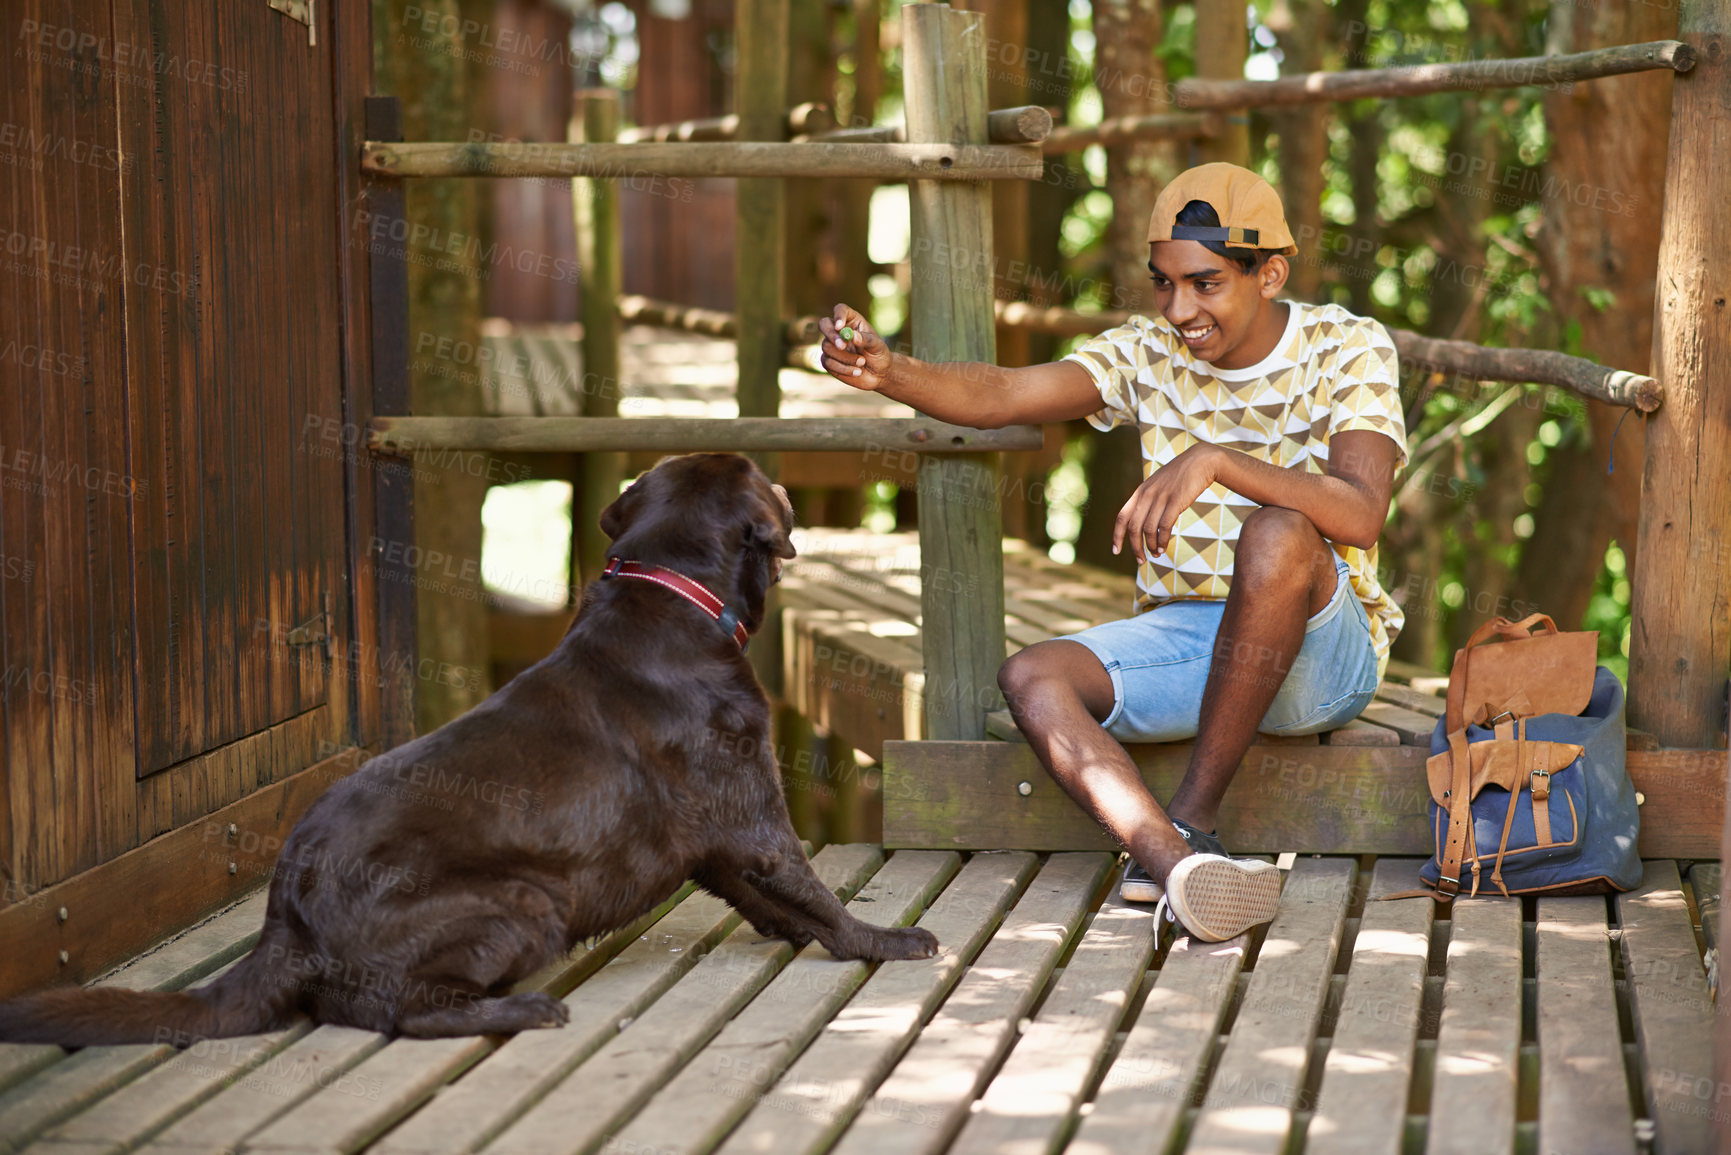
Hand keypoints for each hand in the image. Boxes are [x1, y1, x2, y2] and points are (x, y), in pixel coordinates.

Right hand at [816, 304, 891, 392]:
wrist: (878, 374)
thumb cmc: (879, 354)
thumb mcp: (877, 345)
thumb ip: (866, 339)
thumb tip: (852, 336)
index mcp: (852, 320)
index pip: (840, 310)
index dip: (838, 316)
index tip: (840, 327)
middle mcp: (838, 331)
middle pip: (824, 324)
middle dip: (831, 335)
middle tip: (842, 346)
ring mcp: (831, 345)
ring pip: (827, 347)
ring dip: (845, 357)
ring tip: (862, 362)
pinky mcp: (828, 361)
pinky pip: (828, 362)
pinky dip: (843, 368)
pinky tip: (856, 372)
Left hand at [1113, 445, 1221, 562]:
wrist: (1200, 461)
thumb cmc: (1180, 477)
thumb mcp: (1159, 486)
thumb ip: (1150, 501)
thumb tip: (1145, 525)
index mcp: (1140, 492)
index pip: (1122, 516)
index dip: (1117, 535)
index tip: (1115, 551)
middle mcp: (1147, 494)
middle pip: (1134, 527)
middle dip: (1135, 547)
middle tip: (1141, 560)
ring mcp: (1161, 497)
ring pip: (1148, 529)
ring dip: (1151, 546)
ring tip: (1156, 554)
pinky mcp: (1175, 501)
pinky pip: (1164, 526)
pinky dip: (1162, 540)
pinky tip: (1163, 547)